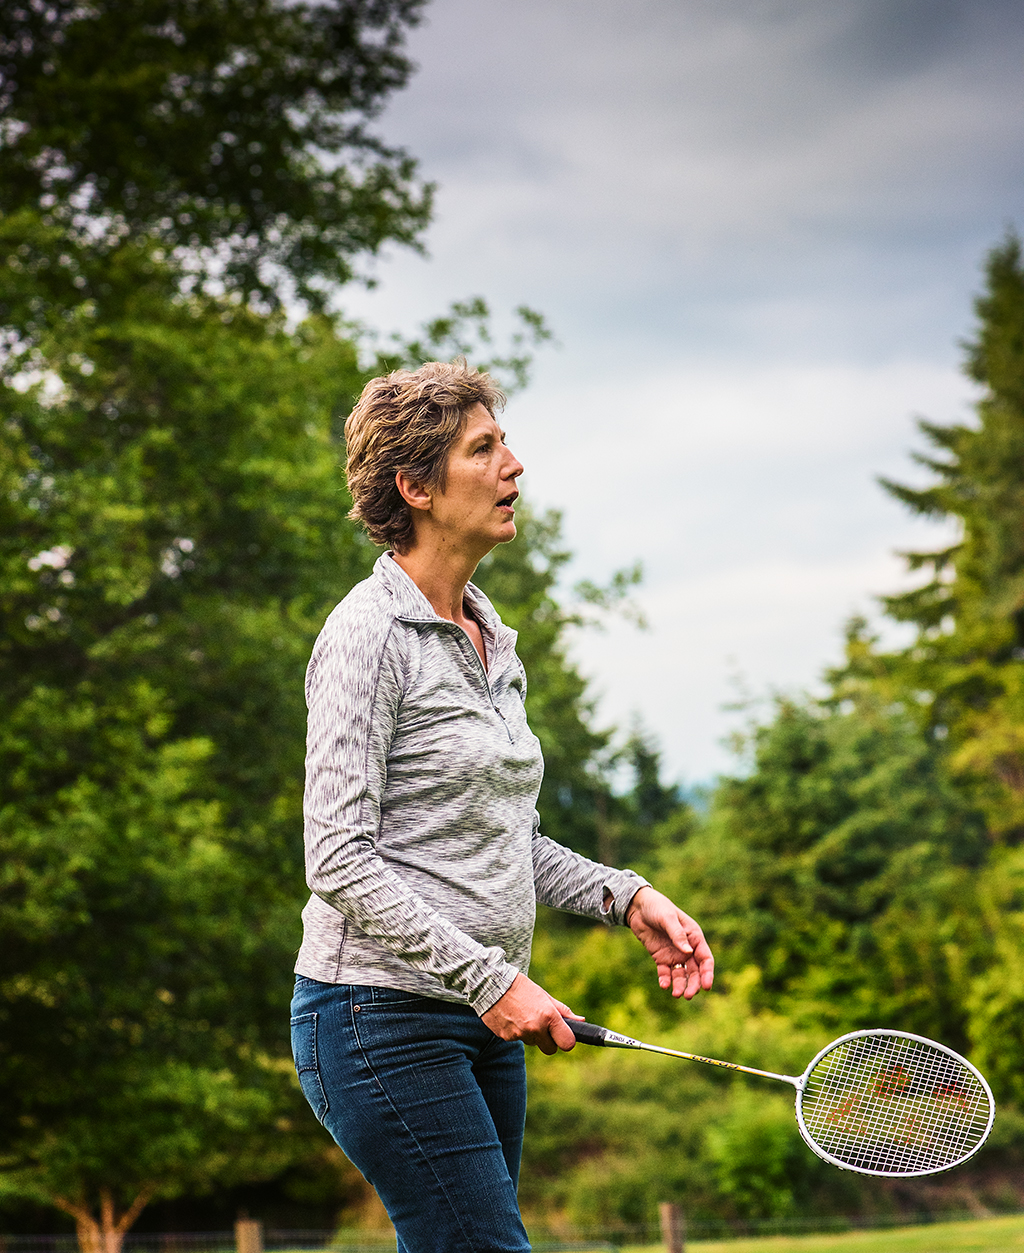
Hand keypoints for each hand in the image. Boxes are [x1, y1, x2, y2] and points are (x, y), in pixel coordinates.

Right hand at [481, 973, 581, 1054]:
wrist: (491, 984)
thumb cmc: (521, 987)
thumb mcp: (544, 996)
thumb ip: (563, 1011)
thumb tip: (581, 1021)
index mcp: (548, 1016)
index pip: (567, 1043)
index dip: (566, 1040)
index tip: (564, 1035)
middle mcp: (535, 1028)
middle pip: (550, 1049)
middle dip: (548, 1040)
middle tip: (542, 1025)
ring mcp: (520, 1034)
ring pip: (532, 1043)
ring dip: (531, 1034)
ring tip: (523, 1015)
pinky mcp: (506, 1038)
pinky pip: (517, 1040)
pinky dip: (517, 1032)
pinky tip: (511, 1017)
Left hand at [625, 886, 713, 1000]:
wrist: (638, 907)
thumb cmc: (657, 907)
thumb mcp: (667, 918)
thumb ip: (677, 934)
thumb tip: (688, 952)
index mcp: (694, 937)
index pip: (705, 959)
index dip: (707, 973)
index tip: (706, 986)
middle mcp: (686, 948)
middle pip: (695, 971)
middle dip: (694, 984)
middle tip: (688, 995)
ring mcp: (674, 954)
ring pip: (681, 975)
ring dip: (680, 985)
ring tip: (676, 994)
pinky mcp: (661, 958)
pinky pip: (665, 972)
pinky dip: (665, 980)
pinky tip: (663, 985)